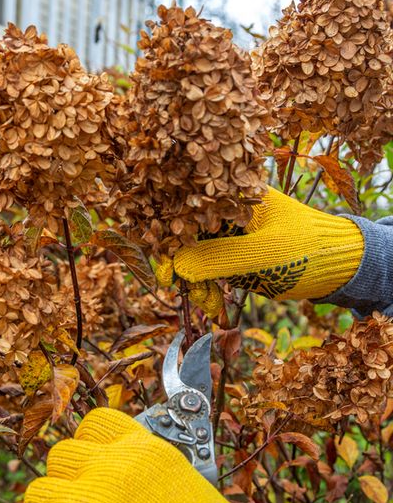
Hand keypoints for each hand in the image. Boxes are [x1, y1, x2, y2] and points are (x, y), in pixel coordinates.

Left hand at [14, 408, 272, 502]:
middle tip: (82, 499)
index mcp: (138, 448)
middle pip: (62, 455)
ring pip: (40, 492)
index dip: (91, 441)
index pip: (96, 422)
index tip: (93, 457)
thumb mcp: (184, 480)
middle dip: (69, 476)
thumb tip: (128, 473)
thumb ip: (147, 469)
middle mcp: (105, 466)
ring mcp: (80, 502)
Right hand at [173, 186, 363, 302]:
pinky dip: (211, 288)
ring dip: (198, 284)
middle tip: (187, 296)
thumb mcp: (263, 254)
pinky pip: (213, 269)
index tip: (165, 275)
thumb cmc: (306, 251)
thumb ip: (219, 258)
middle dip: (186, 269)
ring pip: (199, 257)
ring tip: (211, 307)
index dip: (172, 243)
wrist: (337, 265)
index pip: (190, 214)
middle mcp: (230, 210)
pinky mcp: (238, 253)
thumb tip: (177, 266)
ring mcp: (233, 233)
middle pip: (190, 237)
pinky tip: (214, 305)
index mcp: (236, 195)